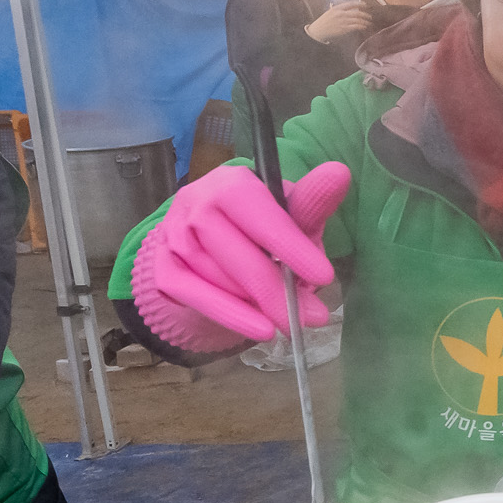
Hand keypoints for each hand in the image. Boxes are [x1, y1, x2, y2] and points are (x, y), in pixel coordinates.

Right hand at [131, 162, 349, 349]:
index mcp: (229, 182)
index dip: (289, 245)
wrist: (213, 248)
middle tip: (314, 317)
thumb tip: (339, 173)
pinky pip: (194, 296)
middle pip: (235, 251)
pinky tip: (258, 329)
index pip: (256, 210)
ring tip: (288, 317)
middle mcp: (195, 203)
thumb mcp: (291, 218)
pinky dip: (229, 315)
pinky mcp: (163, 268)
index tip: (323, 276)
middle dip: (277, 290)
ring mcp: (174, 236)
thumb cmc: (261, 230)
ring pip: (217, 277)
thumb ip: (311, 203)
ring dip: (256, 302)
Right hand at [304, 4, 372, 43]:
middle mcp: (341, 14)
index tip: (365, 5)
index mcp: (337, 8)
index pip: (351, 4)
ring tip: (369, 23)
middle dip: (365, 15)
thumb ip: (338, 9)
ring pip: (357, 20)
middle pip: (357, 13)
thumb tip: (346, 7)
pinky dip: (361, 26)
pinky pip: (355, 27)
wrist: (318, 30)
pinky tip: (364, 27)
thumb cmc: (324, 21)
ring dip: (365, 22)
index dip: (360, 4)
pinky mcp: (344, 29)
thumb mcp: (330, 12)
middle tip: (370, 17)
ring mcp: (343, 21)